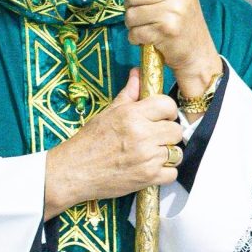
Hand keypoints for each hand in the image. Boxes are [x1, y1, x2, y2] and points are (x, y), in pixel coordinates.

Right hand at [43, 70, 183, 216]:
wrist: (75, 171)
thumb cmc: (90, 142)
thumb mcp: (108, 113)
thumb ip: (129, 94)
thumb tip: (138, 74)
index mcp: (132, 115)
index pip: (168, 105)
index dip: (168, 111)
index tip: (162, 117)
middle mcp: (142, 135)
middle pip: (176, 130)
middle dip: (167, 133)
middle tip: (154, 136)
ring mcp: (147, 158)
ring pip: (177, 152)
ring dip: (166, 153)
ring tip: (151, 153)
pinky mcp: (148, 178)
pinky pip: (172, 173)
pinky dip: (165, 172)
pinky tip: (150, 167)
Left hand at [115, 0, 221, 98]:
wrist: (197, 51)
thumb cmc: (180, 19)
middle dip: (132, 6)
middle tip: (147, 13)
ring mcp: (174, 10)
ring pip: (130, 13)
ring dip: (133, 24)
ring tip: (149, 26)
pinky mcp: (167, 30)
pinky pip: (135, 32)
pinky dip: (137, 38)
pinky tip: (150, 38)